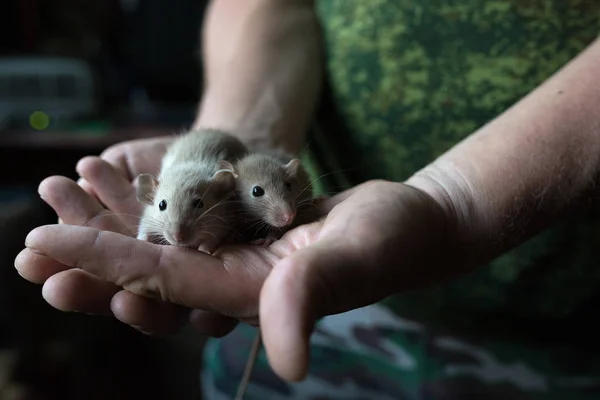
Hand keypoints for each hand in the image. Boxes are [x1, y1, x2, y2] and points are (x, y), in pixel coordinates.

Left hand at [16, 167, 457, 381]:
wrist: (411, 225)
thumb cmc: (392, 239)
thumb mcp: (355, 257)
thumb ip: (312, 297)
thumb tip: (287, 363)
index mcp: (248, 293)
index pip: (161, 280)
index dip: (101, 261)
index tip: (43, 242)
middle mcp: (234, 282)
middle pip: (148, 270)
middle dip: (88, 254)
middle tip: (27, 234)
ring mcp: (240, 258)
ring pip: (164, 242)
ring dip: (114, 221)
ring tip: (68, 190)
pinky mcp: (247, 236)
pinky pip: (189, 220)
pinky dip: (153, 201)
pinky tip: (125, 179)